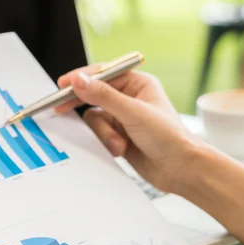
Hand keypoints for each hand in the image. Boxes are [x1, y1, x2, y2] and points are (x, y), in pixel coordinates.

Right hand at [56, 66, 202, 193]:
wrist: (182, 170)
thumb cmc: (170, 138)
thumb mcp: (133, 113)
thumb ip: (103, 96)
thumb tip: (80, 80)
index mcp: (138, 84)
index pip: (102, 74)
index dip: (82, 78)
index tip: (63, 84)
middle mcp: (129, 99)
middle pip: (94, 95)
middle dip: (83, 105)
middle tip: (61, 108)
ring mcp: (123, 118)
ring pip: (95, 118)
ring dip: (103, 132)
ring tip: (117, 143)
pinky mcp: (119, 136)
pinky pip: (99, 134)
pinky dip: (106, 142)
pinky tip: (120, 149)